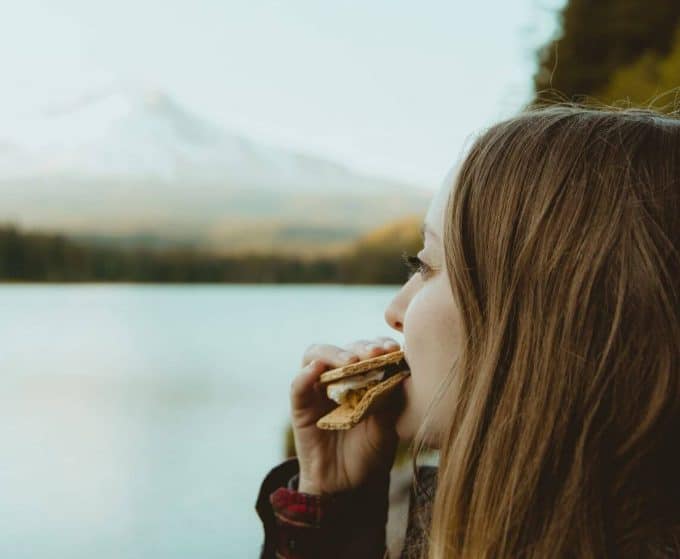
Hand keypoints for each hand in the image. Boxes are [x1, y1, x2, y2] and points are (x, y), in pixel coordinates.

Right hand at [290, 337, 403, 494]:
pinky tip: (317, 370)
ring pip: (316, 356)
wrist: (349, 488)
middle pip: (344, 348)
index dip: (379, 344)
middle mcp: (339, 379)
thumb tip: (397, 373)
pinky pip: (298, 386)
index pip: (368, 349)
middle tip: (376, 353)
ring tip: (350, 361)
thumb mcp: (387, 428)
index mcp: (363, 378)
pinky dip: (305, 374)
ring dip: (333, 354)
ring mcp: (317, 390)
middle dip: (361, 347)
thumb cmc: (371, 454)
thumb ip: (388, 401)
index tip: (394, 349)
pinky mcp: (300, 407)